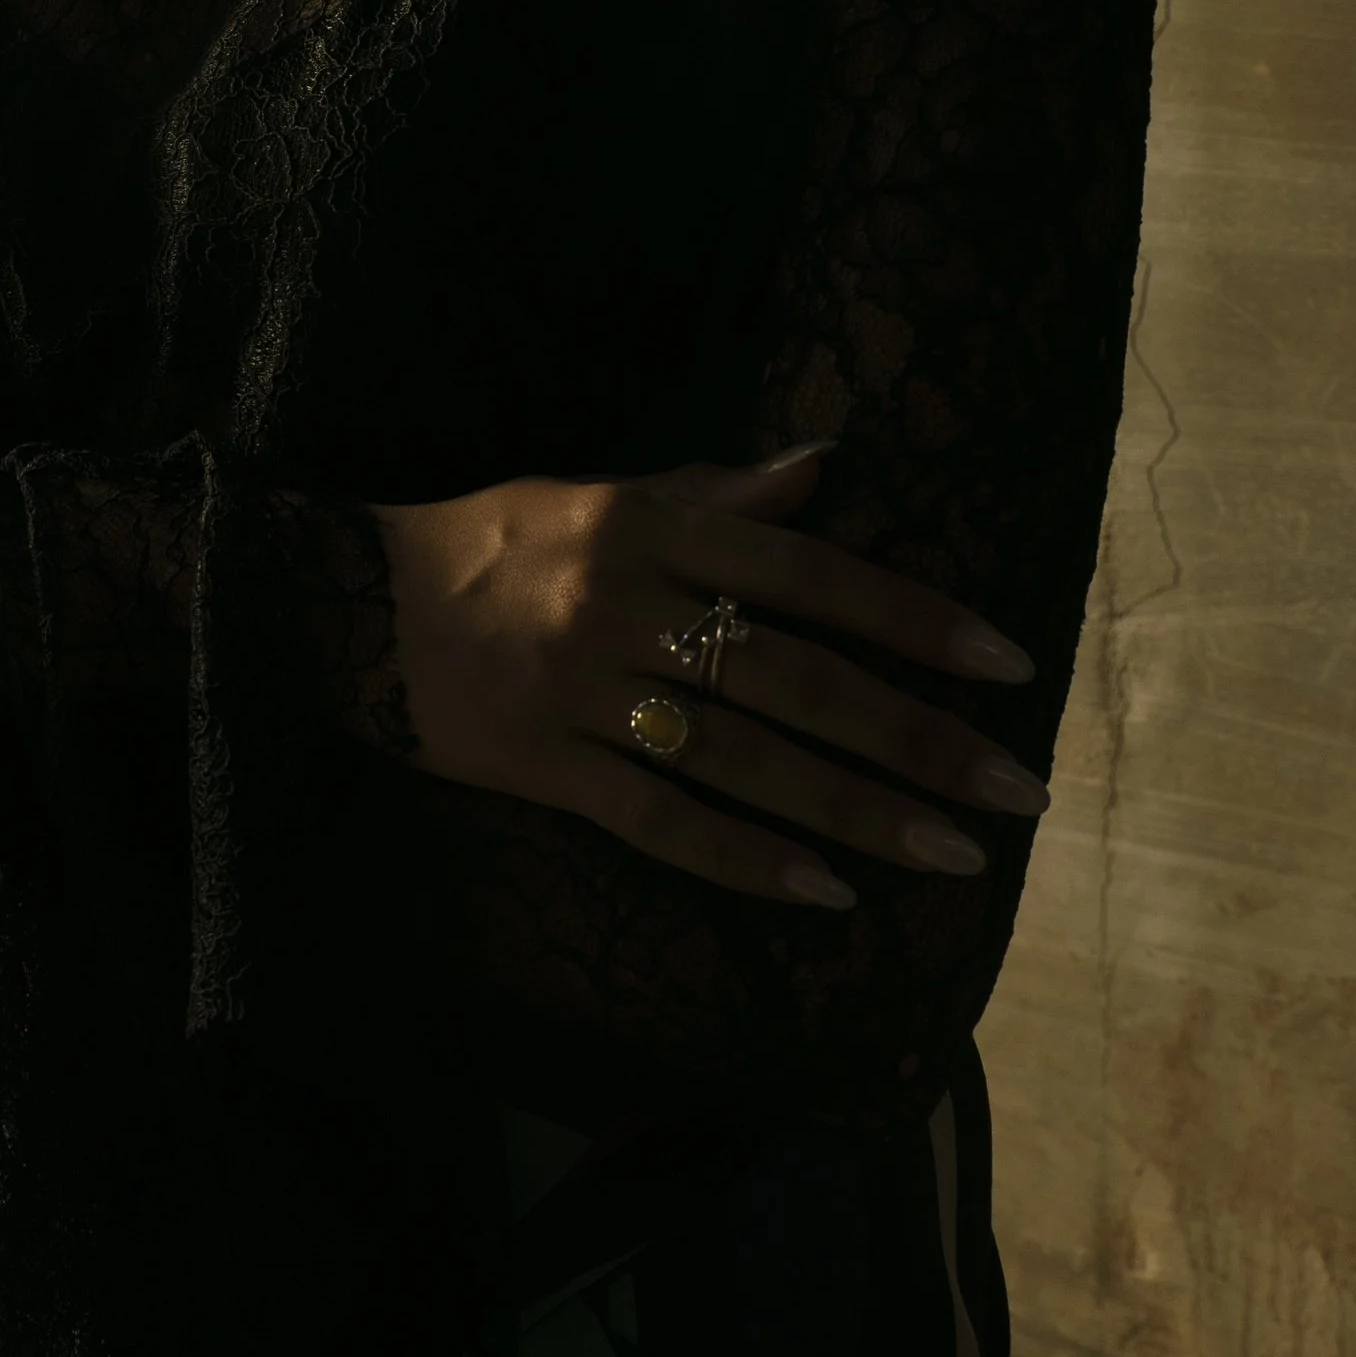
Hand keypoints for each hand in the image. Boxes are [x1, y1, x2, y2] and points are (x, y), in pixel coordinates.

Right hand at [370, 449, 1047, 911]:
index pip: (808, 572)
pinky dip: (743, 859)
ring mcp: (581, 691)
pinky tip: (823, 891)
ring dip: (855, 809)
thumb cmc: (493, 539)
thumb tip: (827, 464)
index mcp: (647, 524)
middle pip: (794, 678)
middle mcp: (622, 603)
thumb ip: (715, 491)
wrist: (340, 599)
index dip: (911, 618)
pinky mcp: (540, 766)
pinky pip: (657, 820)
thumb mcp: (599, 493)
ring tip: (950, 851)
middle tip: (1015, 786)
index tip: (1006, 663)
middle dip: (915, 736)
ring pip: (742, 760)